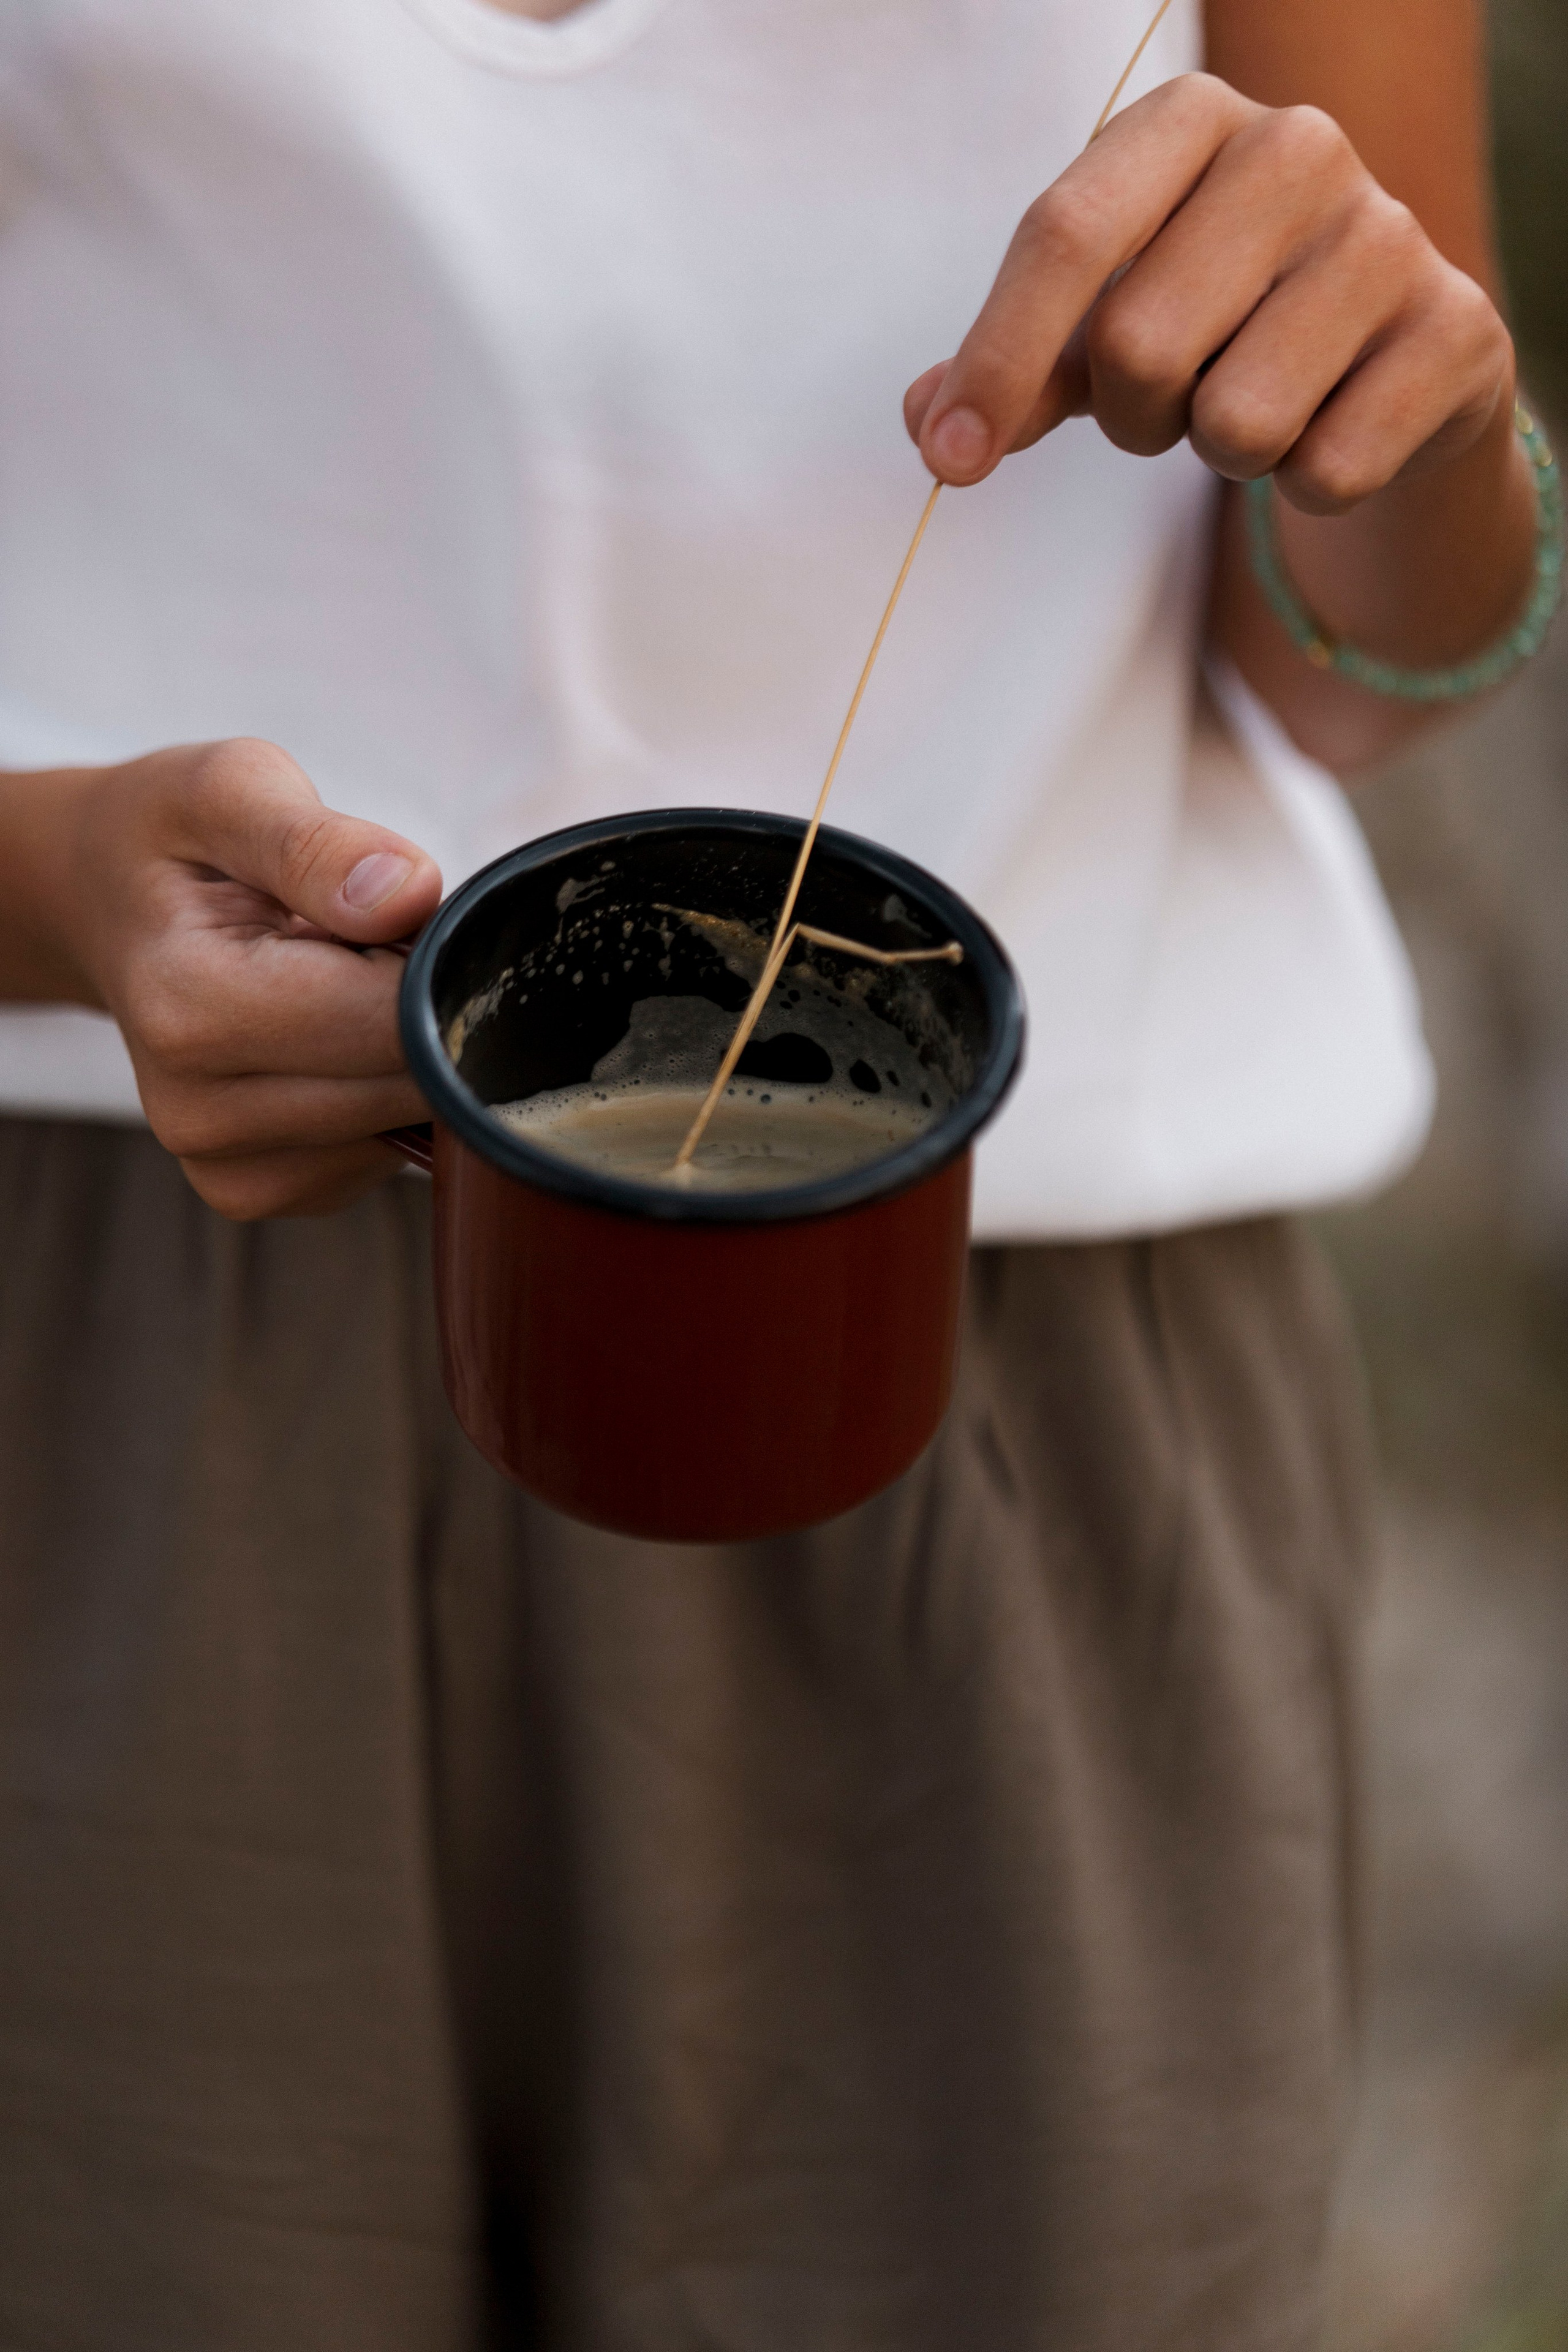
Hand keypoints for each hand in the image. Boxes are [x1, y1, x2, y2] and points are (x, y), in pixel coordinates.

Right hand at [37, 738, 441, 1217]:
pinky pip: (383, 1156)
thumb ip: (318, 842)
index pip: (389, 1022)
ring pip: (407, 1128)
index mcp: (189, 1008)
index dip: (430, 960)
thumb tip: (409, 896)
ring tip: (336, 987)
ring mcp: (228, 1169)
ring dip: (403, 1054)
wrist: (107, 909)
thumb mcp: (230, 790)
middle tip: (363, 945)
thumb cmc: (174, 846)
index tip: (389, 912)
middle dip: (422, 1009)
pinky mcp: (264, 1193)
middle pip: (406, 1085)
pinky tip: (331, 1041)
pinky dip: (381, 1096)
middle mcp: (199, 1113)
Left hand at [904, 74, 1511, 515]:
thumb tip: (930, 424)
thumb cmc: (1217, 325)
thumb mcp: (1100, 328)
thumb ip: (1015, 369)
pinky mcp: (1457, 331)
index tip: (949, 458)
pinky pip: (1326, 470)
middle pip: (1138, 345)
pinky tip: (1332, 426)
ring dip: (1222, 454)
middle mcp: (1296, 148)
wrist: (1386, 359)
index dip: (996, 361)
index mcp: (1188, 120)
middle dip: (1132, 416)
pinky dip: (1306, 484)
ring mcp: (1387, 234)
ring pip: (1236, 420)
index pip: (1064, 234)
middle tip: (1169, 404)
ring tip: (1253, 405)